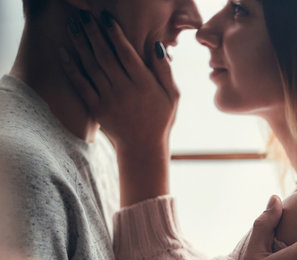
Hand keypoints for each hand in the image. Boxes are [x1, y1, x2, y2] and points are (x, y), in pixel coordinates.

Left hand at [61, 10, 177, 152]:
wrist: (143, 147)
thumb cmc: (161, 118)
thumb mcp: (172, 95)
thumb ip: (165, 70)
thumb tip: (156, 46)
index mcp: (144, 84)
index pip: (127, 53)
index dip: (115, 34)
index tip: (106, 18)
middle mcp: (125, 90)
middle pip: (105, 55)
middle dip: (93, 33)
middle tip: (83, 16)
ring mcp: (109, 99)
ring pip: (91, 67)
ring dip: (80, 44)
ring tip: (72, 26)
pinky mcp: (97, 109)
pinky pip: (82, 85)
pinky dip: (72, 68)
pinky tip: (64, 53)